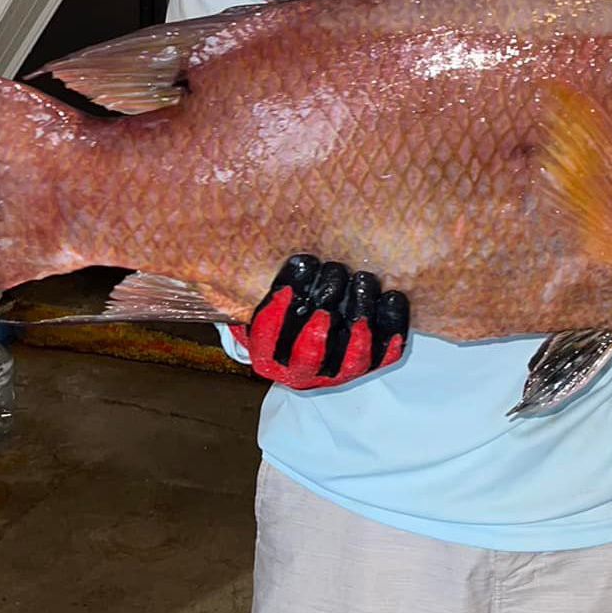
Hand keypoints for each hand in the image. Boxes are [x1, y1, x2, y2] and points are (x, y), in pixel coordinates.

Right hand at [233, 254, 408, 389]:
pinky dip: (391, 325)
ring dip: (359, 313)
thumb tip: (219, 238)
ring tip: (363, 278)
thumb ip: (248, 280)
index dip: (283, 301)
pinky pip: (384, 353)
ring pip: (351, 355)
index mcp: (266, 355)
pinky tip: (392, 297)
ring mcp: (336, 374)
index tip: (299, 266)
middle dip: (325, 305)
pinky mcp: (369, 366)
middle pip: (312, 348)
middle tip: (334, 269)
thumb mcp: (258, 295)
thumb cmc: (284, 307)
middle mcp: (299, 372)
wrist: (312, 340)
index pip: (268, 333)